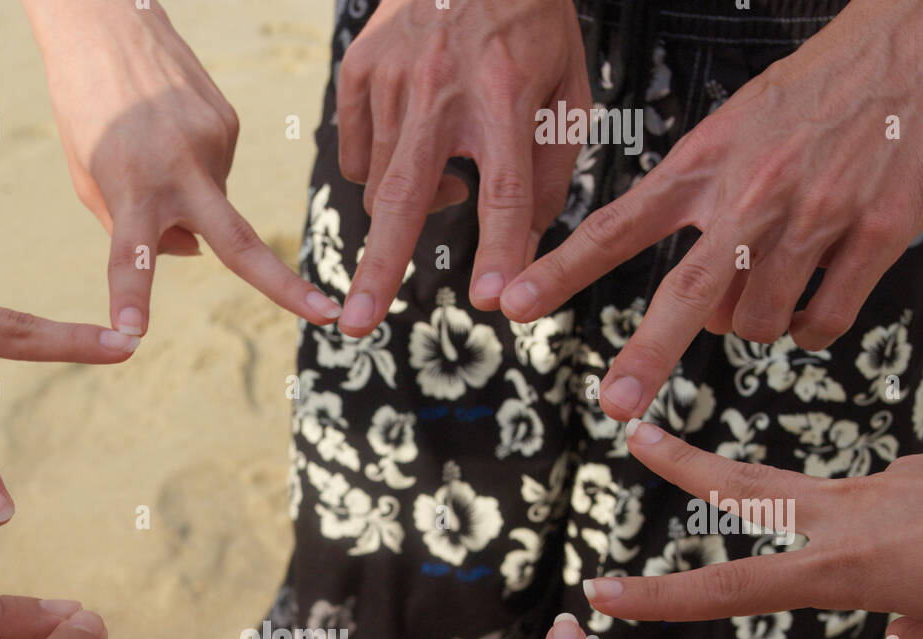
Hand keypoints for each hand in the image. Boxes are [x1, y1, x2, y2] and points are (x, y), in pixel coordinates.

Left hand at [24, 0, 340, 335]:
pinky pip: (217, 169)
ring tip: (153, 148)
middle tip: (326, 314)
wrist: (106, 23)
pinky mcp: (229, 123)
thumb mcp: (91, 178)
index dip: (132, 296)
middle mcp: (180, 169)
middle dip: (283, 285)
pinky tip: (173, 132)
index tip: (130, 334)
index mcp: (130, 187)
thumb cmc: (87, 110)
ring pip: (214, 201)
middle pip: (239, 241)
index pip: (131, 255)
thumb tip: (198, 253)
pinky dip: (197, 166)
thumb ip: (135, 230)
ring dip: (190, 195)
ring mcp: (213, 144)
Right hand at [336, 0, 587, 334]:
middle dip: (380, 269)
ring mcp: (392, 79)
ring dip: (411, 208)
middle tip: (355, 324)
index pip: (507, 189)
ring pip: (382, 187)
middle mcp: (442, 89)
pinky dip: (378, 172)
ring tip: (446, 175)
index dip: (502, 248)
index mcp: (506, 95)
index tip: (495, 299)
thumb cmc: (531, 24)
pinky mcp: (358, 71)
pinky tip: (412, 145)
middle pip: (407, 198)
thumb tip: (526, 248)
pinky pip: (354, 157)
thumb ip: (552, 172)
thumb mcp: (568, 90)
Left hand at [502, 0, 922, 418]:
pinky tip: (817, 295)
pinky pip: (821, 323)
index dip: (560, 271)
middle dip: (645, 356)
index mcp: (707, 161)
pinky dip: (811, 329)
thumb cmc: (824, 88)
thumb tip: (690, 297)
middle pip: (686, 294)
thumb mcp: (738, 125)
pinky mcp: (876, 234)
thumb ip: (698, 199)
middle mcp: (754, 192)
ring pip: (757, 323)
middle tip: (615, 404)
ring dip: (756, 322)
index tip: (513, 304)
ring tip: (777, 276)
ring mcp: (816, 216)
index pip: (616, 225)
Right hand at [587, 422, 922, 638]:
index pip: (731, 587)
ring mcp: (900, 481)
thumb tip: (909, 632)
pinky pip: (909, 512)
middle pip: (749, 489)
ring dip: (855, 545)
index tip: (601, 594)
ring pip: (843, 513)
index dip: (661, 597)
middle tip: (636, 433)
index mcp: (850, 566)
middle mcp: (860, 514)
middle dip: (686, 466)